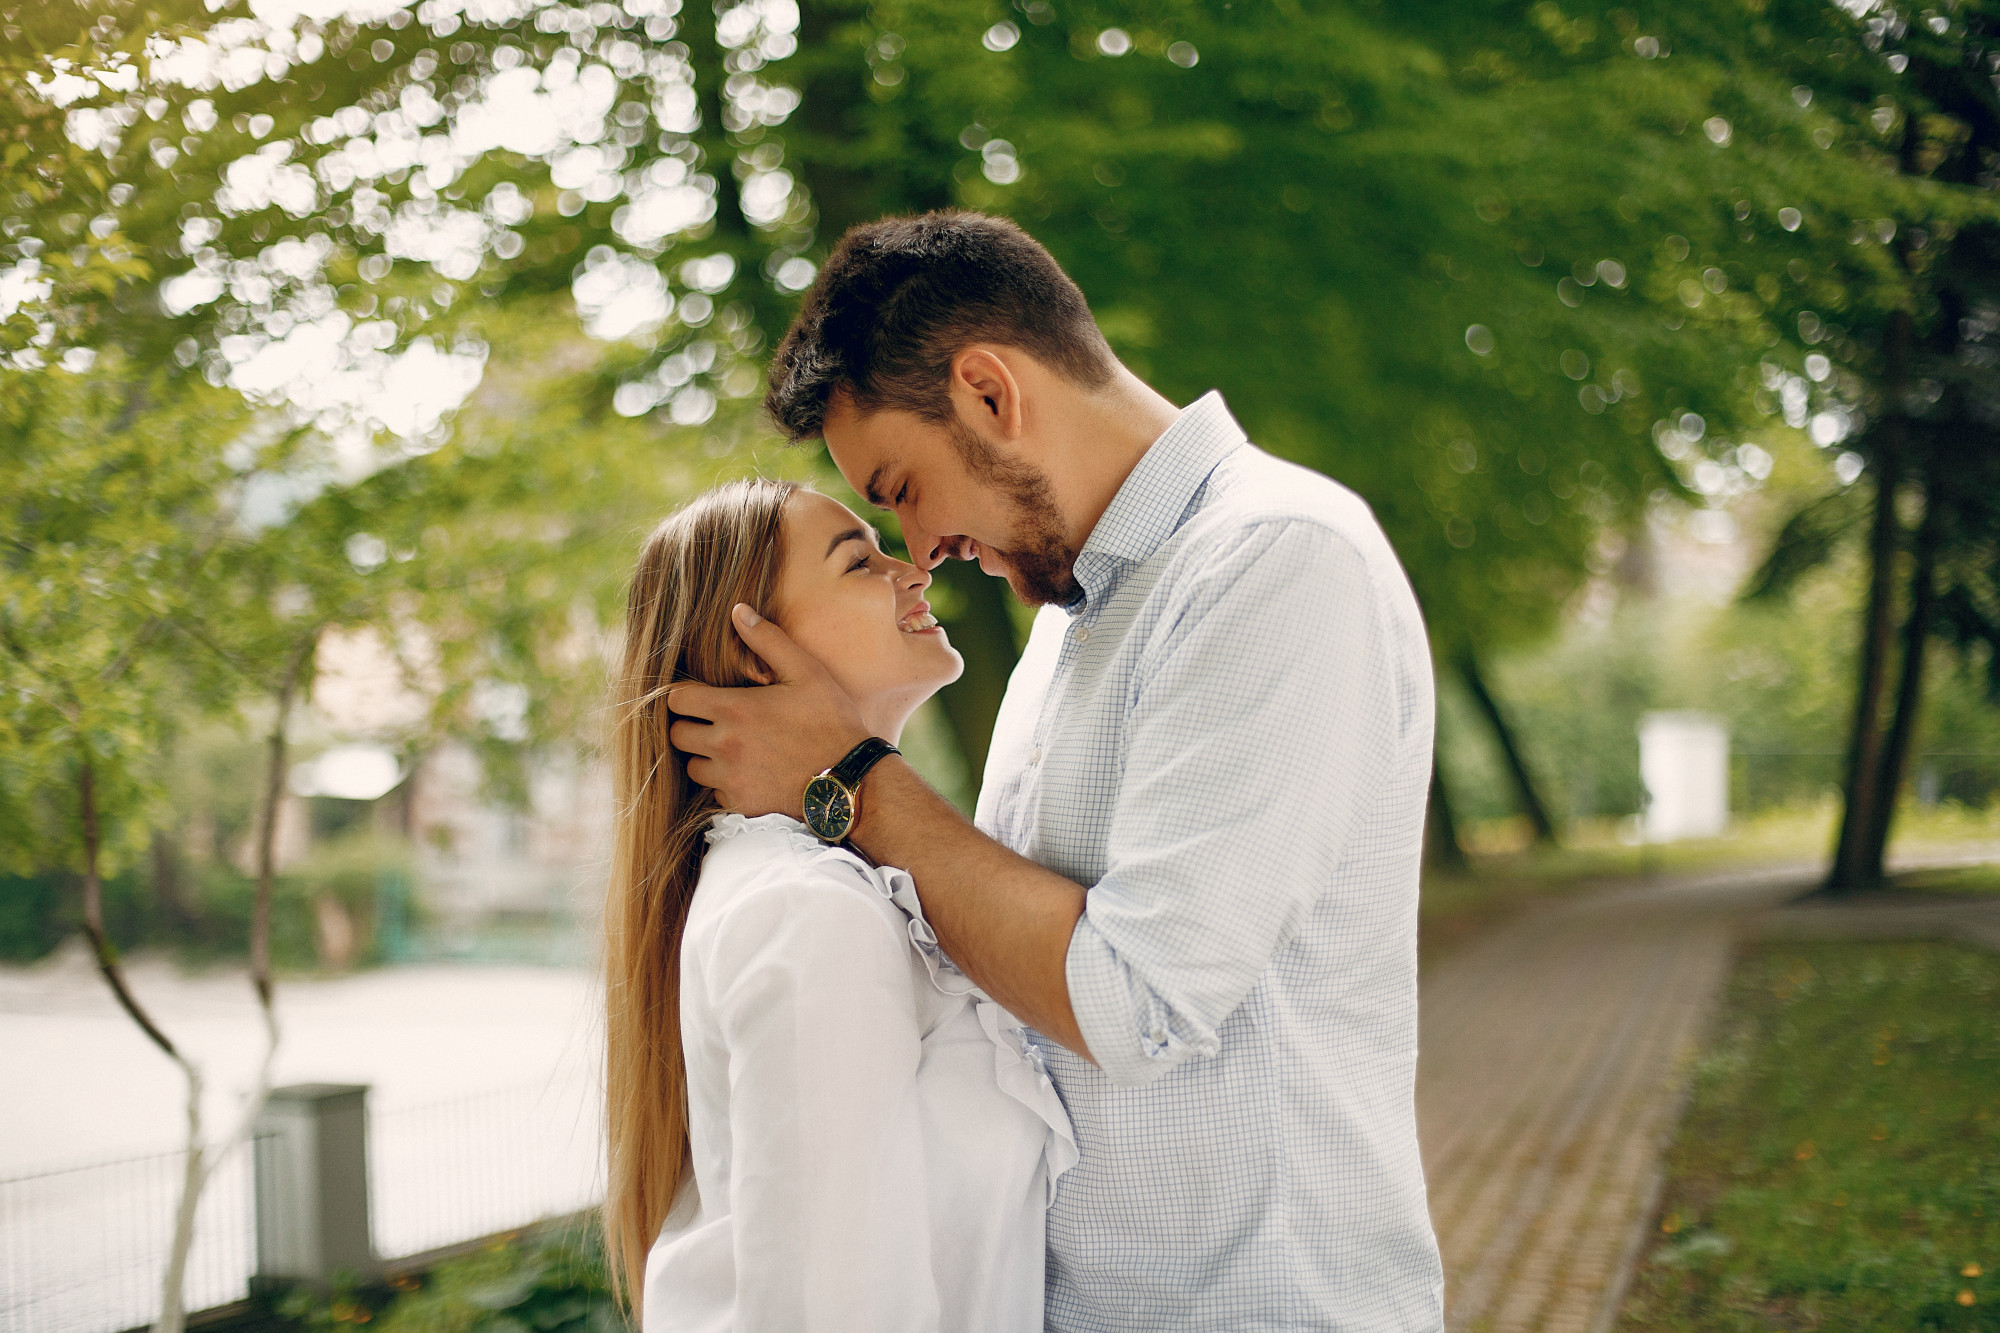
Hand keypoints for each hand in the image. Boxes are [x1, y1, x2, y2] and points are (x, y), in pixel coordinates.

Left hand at [668, 604, 870, 815]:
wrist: (851, 780)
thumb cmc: (831, 721)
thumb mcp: (806, 672)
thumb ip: (768, 640)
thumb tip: (738, 610)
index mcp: (734, 709)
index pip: (677, 700)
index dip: (685, 695)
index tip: (701, 696)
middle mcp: (724, 745)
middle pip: (677, 735)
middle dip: (691, 725)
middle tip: (716, 722)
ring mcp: (729, 778)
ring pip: (693, 766)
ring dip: (705, 757)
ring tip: (733, 749)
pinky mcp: (739, 804)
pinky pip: (714, 793)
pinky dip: (725, 784)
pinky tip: (750, 773)